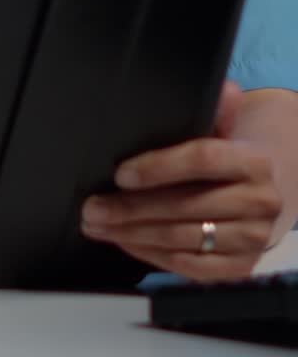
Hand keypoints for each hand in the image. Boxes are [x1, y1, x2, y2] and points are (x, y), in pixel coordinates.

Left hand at [80, 82, 283, 280]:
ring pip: (181, 240)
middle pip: (184, 206)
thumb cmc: (229, 153)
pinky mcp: (239, 269)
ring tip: (97, 225)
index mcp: (254, 161)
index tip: (120, 174)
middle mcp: (259, 204)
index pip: (201, 160)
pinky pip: (187, 266)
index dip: (158, 167)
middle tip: (92, 207)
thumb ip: (214, 108)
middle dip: (131, 209)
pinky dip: (151, 255)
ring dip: (131, 234)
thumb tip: (218, 88)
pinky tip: (125, 241)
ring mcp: (251, 241)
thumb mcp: (223, 127)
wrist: (264, 190)